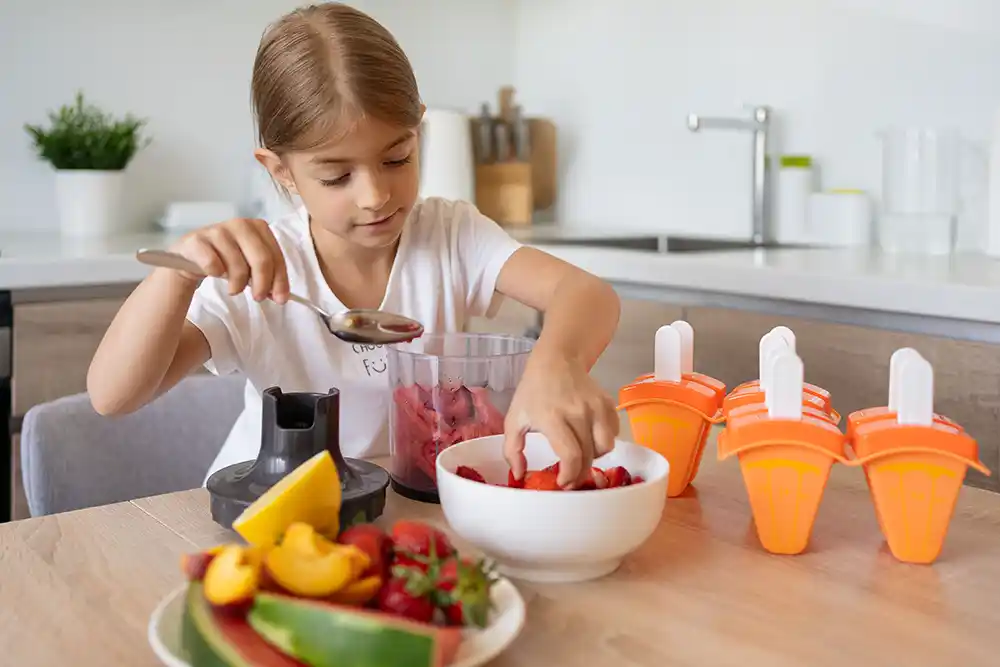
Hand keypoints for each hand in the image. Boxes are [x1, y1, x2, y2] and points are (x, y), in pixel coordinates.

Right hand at [168, 218, 289, 302]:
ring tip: (234, 289)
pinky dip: (216, 274)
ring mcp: (218, 231)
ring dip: (238, 284)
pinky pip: (213, 264)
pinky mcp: (197, 240)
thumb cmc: (227, 258)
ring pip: (238, 265)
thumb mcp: (250, 265)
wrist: (193, 253)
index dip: (280, 280)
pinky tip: (215, 273)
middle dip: (263, 284)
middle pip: (262, 259)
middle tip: (258, 298)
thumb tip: (280, 296)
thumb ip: (268, 277)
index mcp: (258, 227)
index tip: (280, 299)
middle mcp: (240, 224)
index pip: (276, 257)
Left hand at [502, 354, 618, 487]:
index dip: (570, 475)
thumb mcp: (514, 419)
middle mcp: (578, 412)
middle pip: (589, 456)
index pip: (571, 454)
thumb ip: (512, 449)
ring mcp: (596, 407)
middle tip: (570, 479)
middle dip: (580, 474)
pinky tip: (590, 440)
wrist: (556, 360)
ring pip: (605, 447)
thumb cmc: (533, 391)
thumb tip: (518, 475)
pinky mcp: (608, 403)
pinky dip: (604, 442)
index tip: (562, 483)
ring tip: (581, 456)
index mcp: (552, 417)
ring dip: (594, 458)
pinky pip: (614, 433)